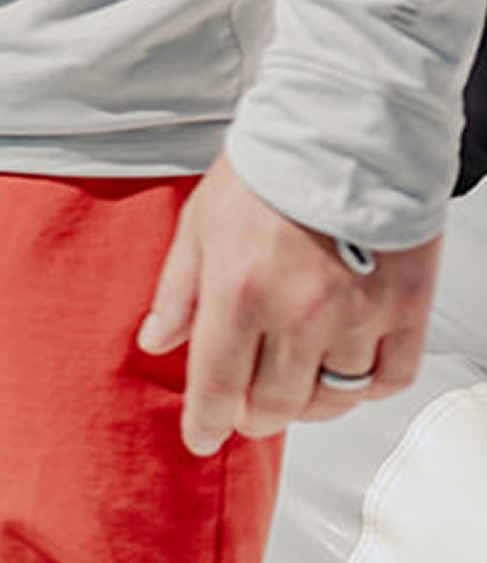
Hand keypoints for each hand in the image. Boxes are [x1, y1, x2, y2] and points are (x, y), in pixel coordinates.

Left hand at [136, 159, 440, 457]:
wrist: (345, 126)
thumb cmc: (267, 168)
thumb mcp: (201, 221)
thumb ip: (179, 290)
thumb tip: (156, 343)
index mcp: (240, 290)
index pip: (218, 385)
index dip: (207, 422)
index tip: (202, 436)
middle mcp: (300, 313)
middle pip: (276, 403)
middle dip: (254, 415)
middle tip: (247, 408)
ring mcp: (358, 315)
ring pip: (333, 399)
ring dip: (307, 405)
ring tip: (293, 387)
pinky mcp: (406, 309)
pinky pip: (389, 379)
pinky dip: (366, 387)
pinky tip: (346, 370)